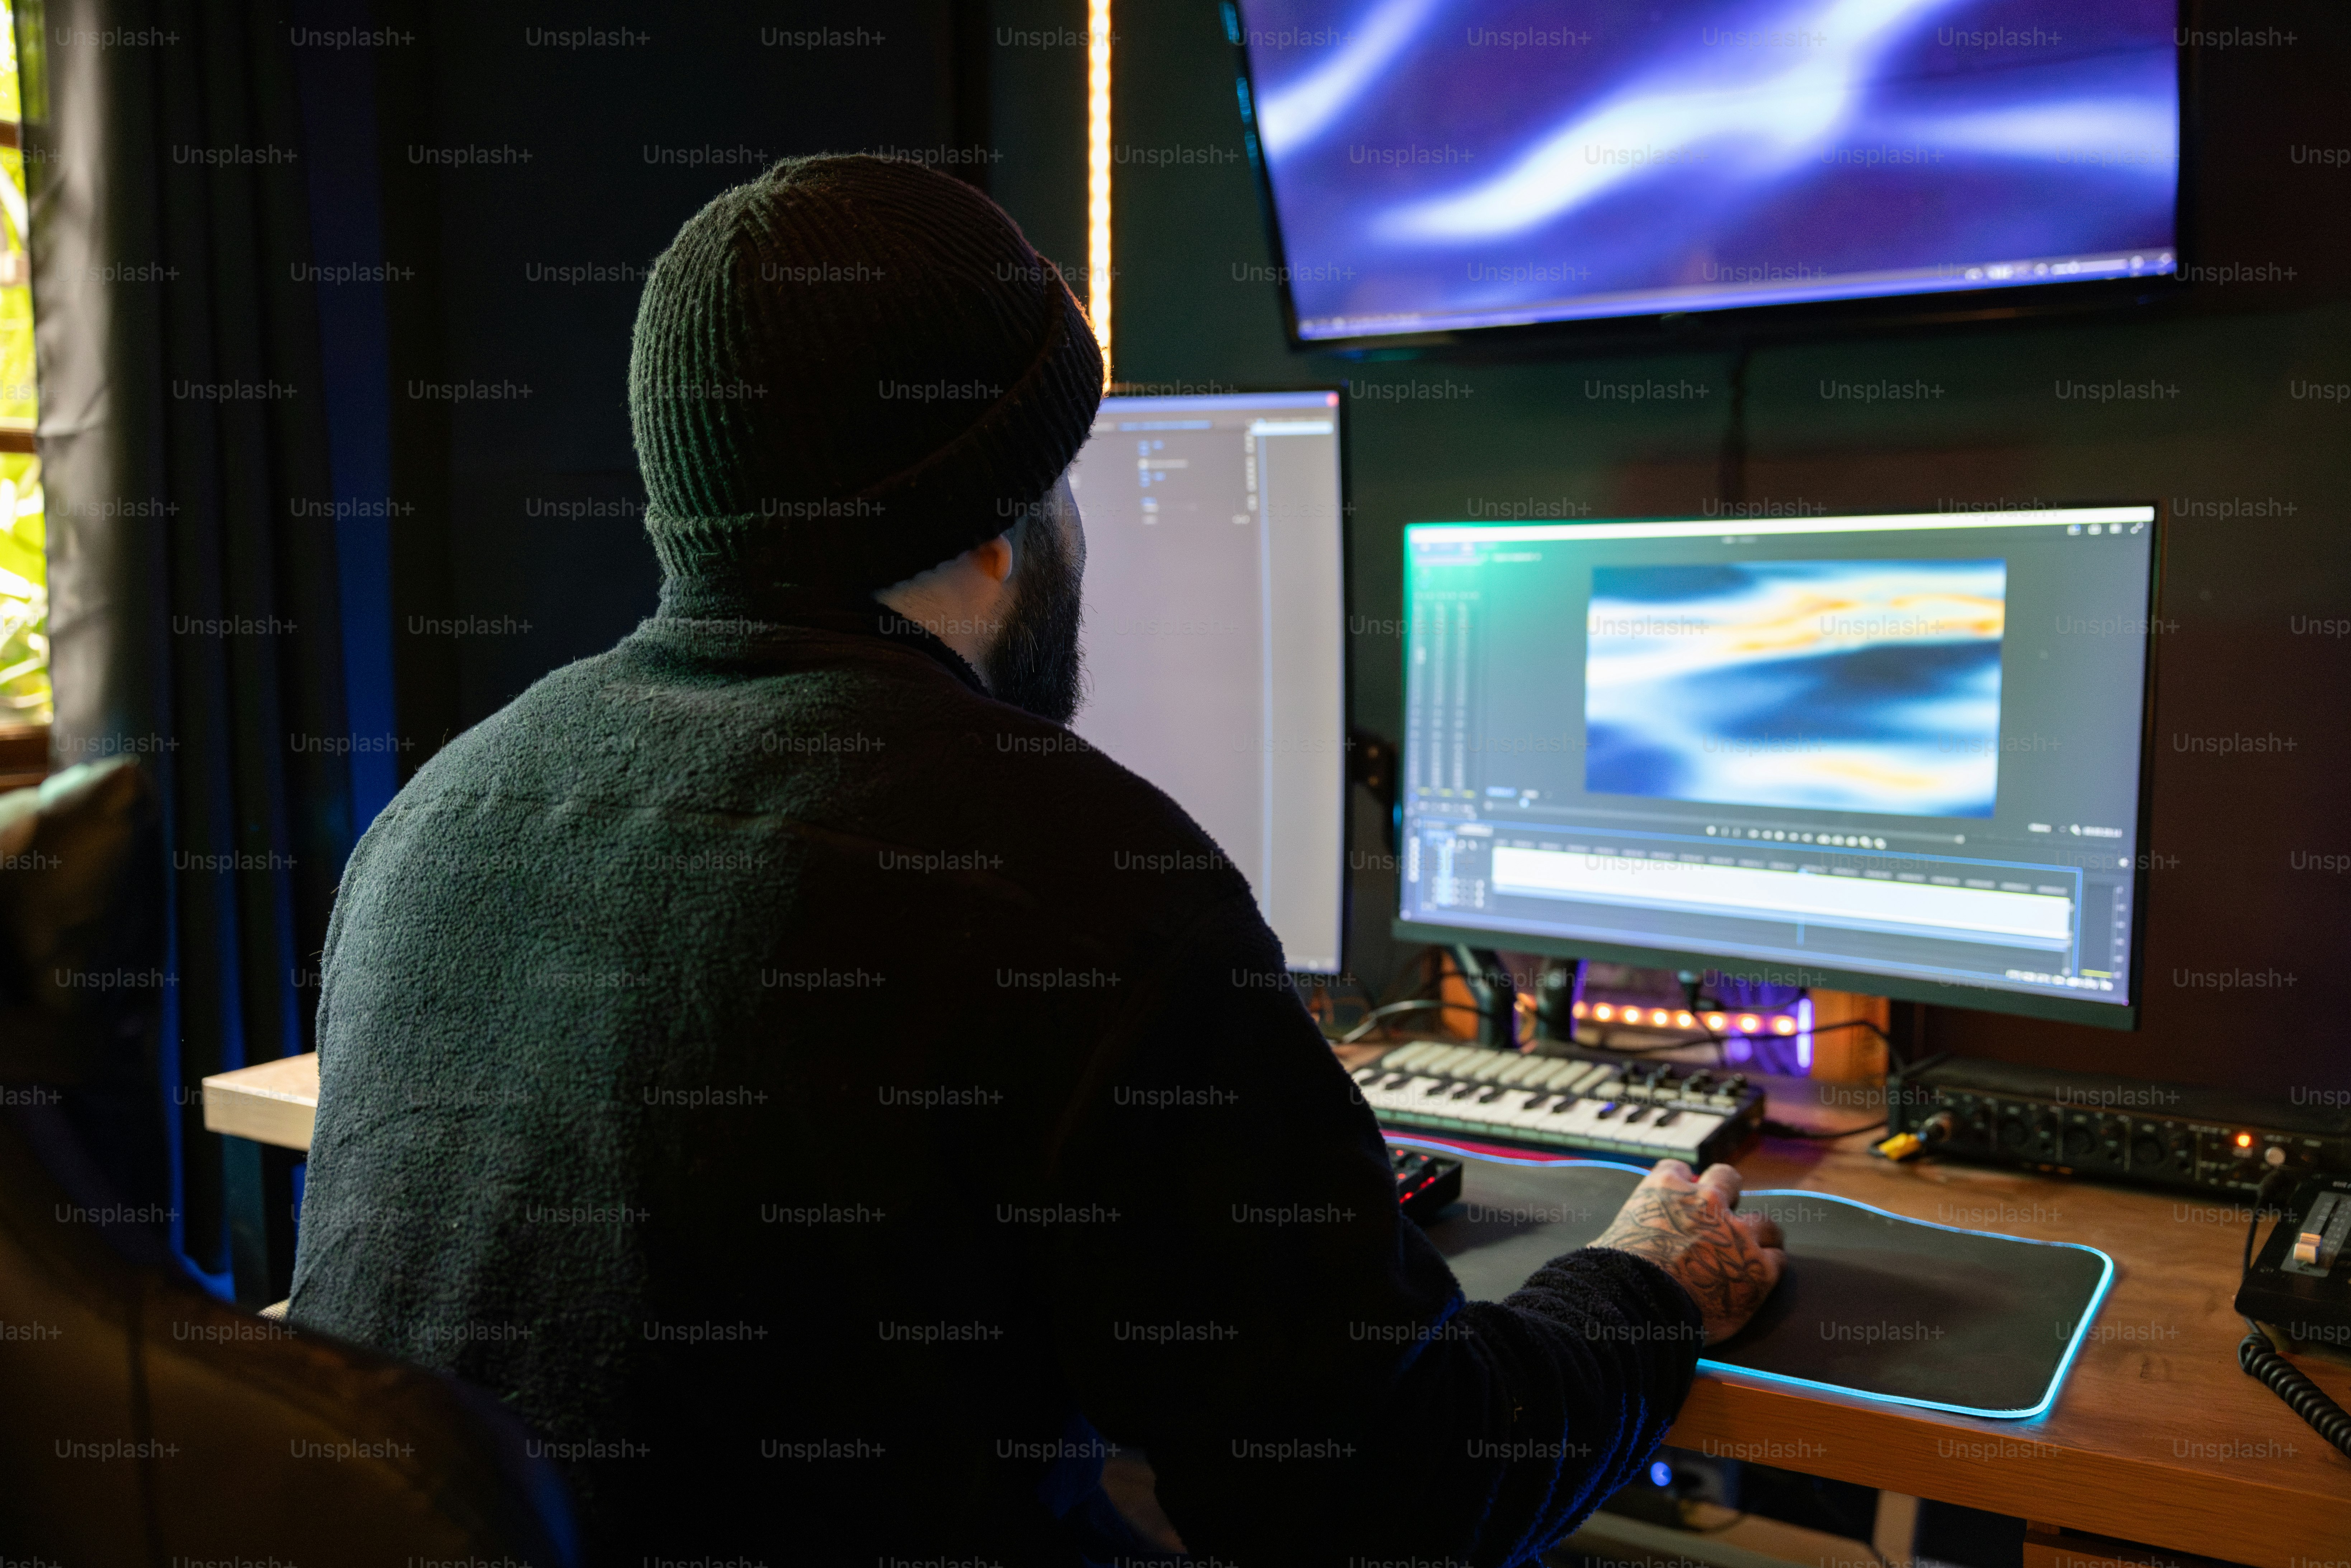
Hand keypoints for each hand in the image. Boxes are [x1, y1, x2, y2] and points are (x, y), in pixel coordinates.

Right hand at [1590, 1159, 1784, 1343]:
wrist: (1640, 1307)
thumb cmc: (1616, 1277)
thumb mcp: (1613, 1237)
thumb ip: (1631, 1230)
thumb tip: (1619, 1245)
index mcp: (1664, 1189)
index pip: (1678, 1168)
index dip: (1683, 1184)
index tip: (1684, 1197)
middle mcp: (1706, 1202)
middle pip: (1728, 1178)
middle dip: (1728, 1194)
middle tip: (1724, 1218)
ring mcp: (1737, 1234)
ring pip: (1764, 1222)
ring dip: (1757, 1235)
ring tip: (1751, 1252)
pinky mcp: (1760, 1268)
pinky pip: (1777, 1259)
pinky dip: (1768, 1268)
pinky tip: (1757, 1280)